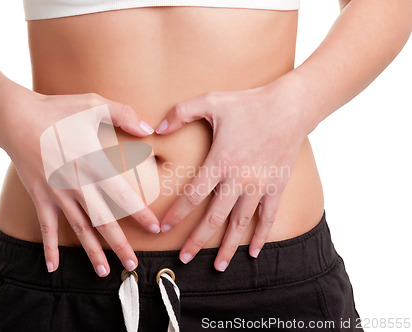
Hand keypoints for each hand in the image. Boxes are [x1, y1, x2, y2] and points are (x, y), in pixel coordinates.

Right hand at [0, 91, 159, 275]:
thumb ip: (123, 114)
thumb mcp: (93, 104)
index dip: (139, 214)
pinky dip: (49, 247)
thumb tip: (148, 129)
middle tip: (133, 264)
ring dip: (92, 252)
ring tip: (105, 272)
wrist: (15, 117)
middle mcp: (77, 184)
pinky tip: (52, 267)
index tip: (154, 229)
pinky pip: (45, 226)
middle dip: (120, 244)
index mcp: (93, 163)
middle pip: (102, 220)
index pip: (122, 195)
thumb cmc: (57, 110)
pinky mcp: (40, 196)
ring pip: (79, 228)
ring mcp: (57, 193)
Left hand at [155, 83, 308, 270]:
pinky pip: (268, 217)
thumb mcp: (211, 101)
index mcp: (220, 161)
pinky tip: (253, 252)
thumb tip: (156, 128)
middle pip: (214, 218)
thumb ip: (181, 112)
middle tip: (184, 258)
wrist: (290, 106)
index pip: (193, 195)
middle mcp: (239, 179)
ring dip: (229, 246)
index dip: (177, 213)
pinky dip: (261, 236)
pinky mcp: (277, 186)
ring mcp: (260, 185)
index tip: (164, 227)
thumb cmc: (249, 103)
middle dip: (198, 240)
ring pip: (241, 223)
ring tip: (219, 266)